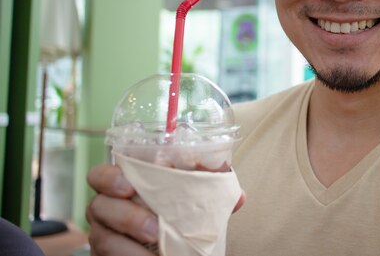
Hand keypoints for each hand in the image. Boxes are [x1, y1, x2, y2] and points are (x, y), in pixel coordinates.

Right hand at [86, 163, 246, 255]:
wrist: (167, 248)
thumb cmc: (174, 216)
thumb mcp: (191, 203)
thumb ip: (210, 194)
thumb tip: (239, 196)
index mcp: (123, 186)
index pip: (99, 175)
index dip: (109, 178)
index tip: (129, 185)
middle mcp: (106, 209)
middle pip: (97, 205)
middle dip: (127, 216)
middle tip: (155, 228)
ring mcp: (103, 235)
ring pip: (102, 236)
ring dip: (131, 244)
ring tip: (158, 247)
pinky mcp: (105, 255)